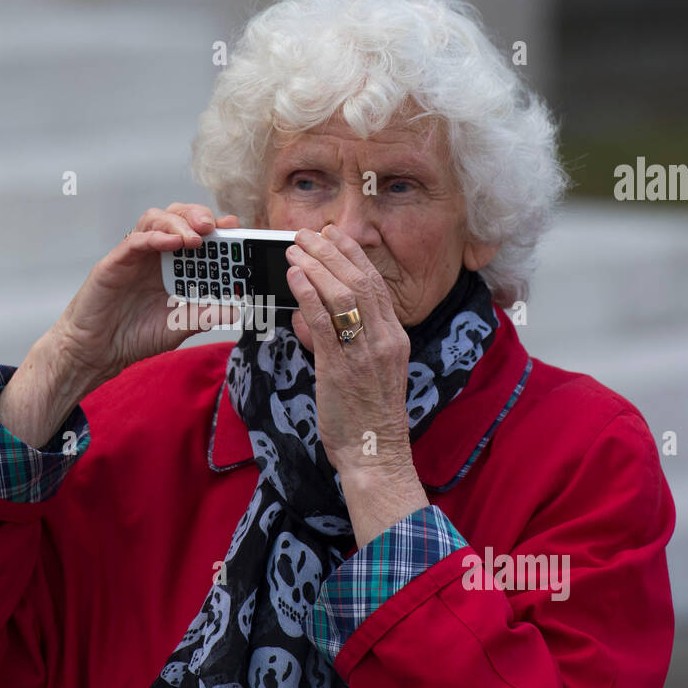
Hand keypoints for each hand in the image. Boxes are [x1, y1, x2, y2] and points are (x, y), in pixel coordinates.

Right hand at [0, 205, 239, 446]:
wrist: (97, 353)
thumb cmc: (133, 336)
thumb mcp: (179, 326)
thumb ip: (206, 315)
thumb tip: (237, 309)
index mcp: (173, 266)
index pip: (196, 234)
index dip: (216, 228)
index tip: (236, 229)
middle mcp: (155, 255)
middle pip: (177, 217)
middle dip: (199, 215)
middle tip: (216, 227)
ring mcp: (134, 255)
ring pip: (155, 219)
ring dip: (179, 222)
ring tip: (197, 237)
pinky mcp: (115, 262)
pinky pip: (135, 240)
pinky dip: (155, 237)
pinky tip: (173, 243)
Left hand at [284, 223, 429, 545]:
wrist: (375, 454)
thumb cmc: (368, 418)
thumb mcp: (368, 372)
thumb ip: (347, 341)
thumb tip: (312, 316)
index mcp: (394, 337)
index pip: (375, 284)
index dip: (353, 255)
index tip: (335, 235)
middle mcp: (384, 339)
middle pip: (360, 280)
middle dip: (331, 252)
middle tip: (307, 233)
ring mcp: (364, 353)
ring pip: (343, 294)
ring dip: (316, 266)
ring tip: (294, 249)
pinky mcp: (341, 368)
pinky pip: (324, 322)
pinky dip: (308, 295)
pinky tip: (293, 279)